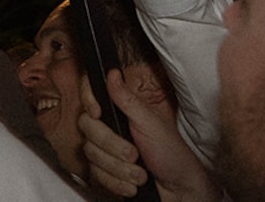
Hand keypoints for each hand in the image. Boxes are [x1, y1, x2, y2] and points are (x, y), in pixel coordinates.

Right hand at [78, 70, 222, 201]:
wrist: (177, 190)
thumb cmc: (172, 155)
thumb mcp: (152, 123)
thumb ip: (128, 100)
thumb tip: (113, 73)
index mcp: (119, 111)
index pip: (90, 95)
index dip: (88, 102)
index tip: (98, 113)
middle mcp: (108, 128)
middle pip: (87, 127)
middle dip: (113, 147)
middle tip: (134, 153)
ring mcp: (104, 150)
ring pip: (91, 154)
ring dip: (118, 169)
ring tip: (139, 173)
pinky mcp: (103, 171)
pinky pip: (96, 175)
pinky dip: (117, 182)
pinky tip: (132, 184)